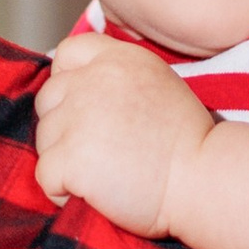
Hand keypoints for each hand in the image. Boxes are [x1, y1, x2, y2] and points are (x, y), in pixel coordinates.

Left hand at [35, 29, 214, 239]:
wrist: (203, 180)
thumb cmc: (189, 144)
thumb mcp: (158, 85)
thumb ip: (119, 77)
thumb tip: (80, 84)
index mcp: (118, 59)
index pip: (68, 53)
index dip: (68, 81)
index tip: (88, 109)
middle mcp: (93, 80)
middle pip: (49, 99)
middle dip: (64, 126)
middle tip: (103, 152)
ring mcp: (78, 118)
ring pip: (44, 140)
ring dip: (66, 161)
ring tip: (107, 175)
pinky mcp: (70, 157)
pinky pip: (45, 177)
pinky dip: (64, 193)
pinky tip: (98, 195)